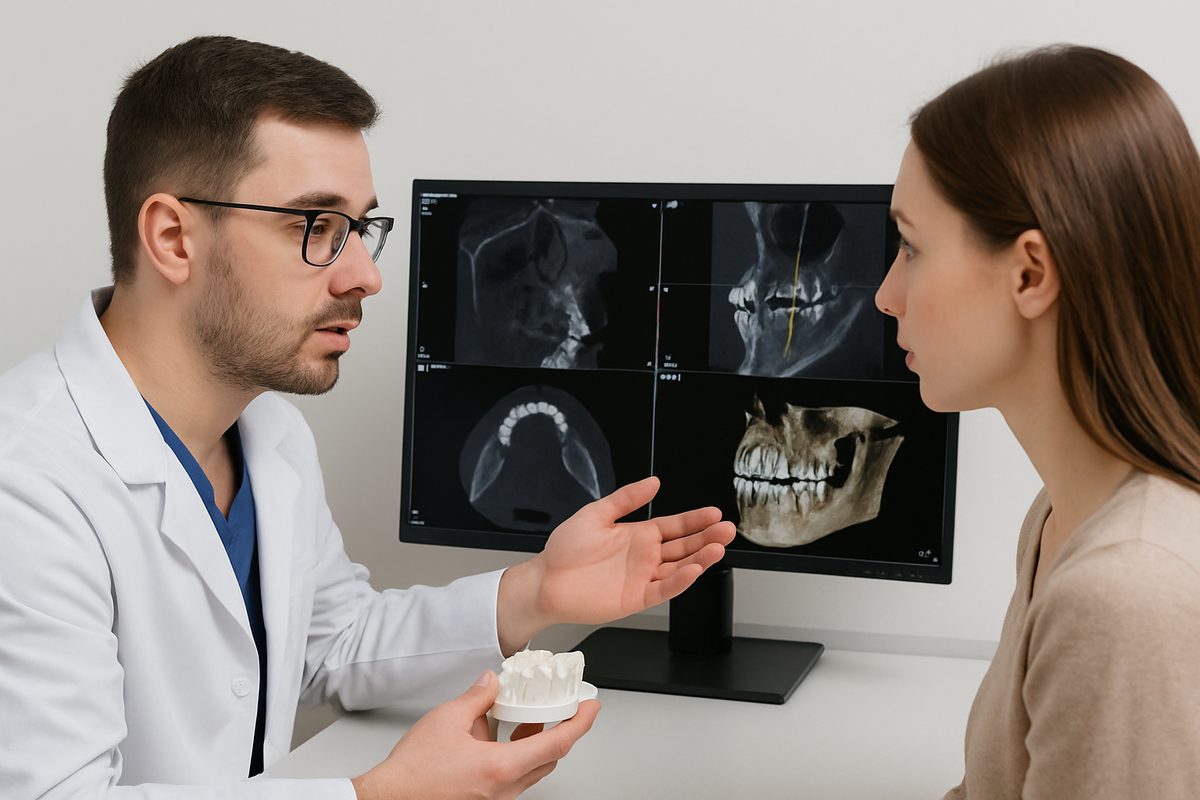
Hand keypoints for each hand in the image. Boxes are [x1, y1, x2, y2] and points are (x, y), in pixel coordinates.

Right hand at [351, 670, 599, 799]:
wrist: (392, 797)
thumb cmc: (414, 771)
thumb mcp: (448, 719)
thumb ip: (477, 697)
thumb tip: (491, 683)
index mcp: (501, 767)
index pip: (557, 744)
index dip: (580, 724)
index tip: (591, 708)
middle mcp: (504, 787)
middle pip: (549, 758)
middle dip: (559, 731)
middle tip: (563, 708)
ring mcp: (496, 796)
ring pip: (531, 767)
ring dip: (534, 741)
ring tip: (526, 715)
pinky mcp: (485, 797)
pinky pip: (513, 774)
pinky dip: (515, 752)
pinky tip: (498, 733)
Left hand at [498, 476, 735, 650]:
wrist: (546, 581)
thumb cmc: (565, 549)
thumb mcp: (596, 514)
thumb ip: (625, 498)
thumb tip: (654, 482)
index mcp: (638, 535)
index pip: (674, 526)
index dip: (695, 520)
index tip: (714, 513)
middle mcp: (645, 556)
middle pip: (684, 547)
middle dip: (706, 538)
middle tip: (727, 530)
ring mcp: (642, 578)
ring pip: (679, 568)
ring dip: (700, 559)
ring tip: (718, 548)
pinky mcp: (636, 598)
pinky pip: (663, 589)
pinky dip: (680, 581)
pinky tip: (694, 570)